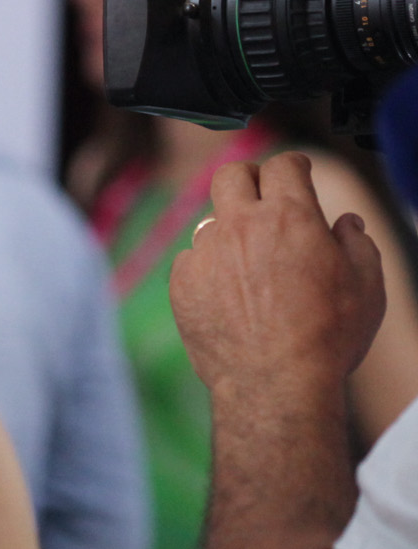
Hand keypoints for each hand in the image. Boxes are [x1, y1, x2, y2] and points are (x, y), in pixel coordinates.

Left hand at [172, 151, 385, 405]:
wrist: (274, 384)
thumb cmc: (327, 337)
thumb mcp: (366, 286)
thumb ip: (356, 243)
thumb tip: (345, 223)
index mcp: (288, 216)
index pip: (284, 166)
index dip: (293, 165)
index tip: (296, 170)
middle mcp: (240, 225)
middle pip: (232, 174)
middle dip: (249, 178)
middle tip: (262, 194)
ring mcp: (205, 251)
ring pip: (212, 221)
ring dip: (231, 232)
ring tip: (253, 265)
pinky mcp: (181, 280)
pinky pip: (193, 260)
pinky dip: (210, 269)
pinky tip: (230, 296)